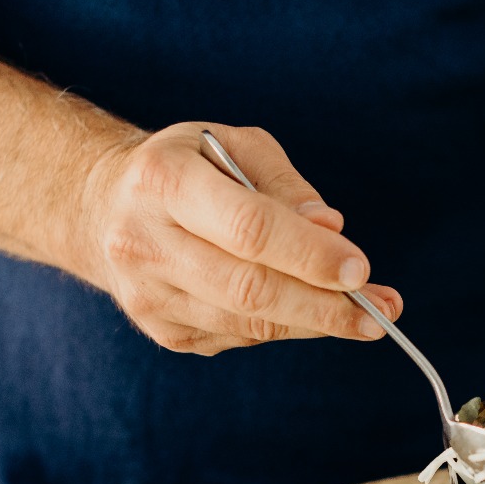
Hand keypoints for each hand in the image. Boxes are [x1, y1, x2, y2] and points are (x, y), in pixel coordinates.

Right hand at [80, 122, 402, 352]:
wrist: (102, 209)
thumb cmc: (188, 170)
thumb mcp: (233, 146)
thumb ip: (286, 185)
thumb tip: (331, 230)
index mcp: (162, 181)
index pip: (248, 228)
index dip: (309, 254)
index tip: (360, 270)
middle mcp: (144, 241)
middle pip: (250, 288)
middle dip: (325, 305)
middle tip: (382, 312)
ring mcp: (149, 294)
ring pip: (249, 323)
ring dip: (316, 324)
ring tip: (366, 319)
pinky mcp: (163, 331)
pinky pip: (241, 337)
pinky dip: (284, 327)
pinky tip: (306, 311)